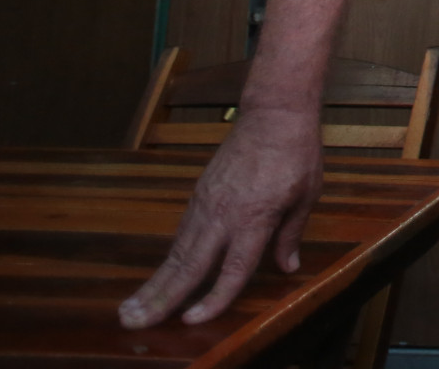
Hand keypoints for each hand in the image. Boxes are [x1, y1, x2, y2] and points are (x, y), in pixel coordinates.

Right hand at [119, 108, 324, 328]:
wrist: (273, 113)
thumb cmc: (297, 153)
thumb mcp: (306, 195)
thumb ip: (292, 234)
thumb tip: (288, 266)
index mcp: (255, 217)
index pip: (233, 269)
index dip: (214, 299)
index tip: (192, 321)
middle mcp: (224, 214)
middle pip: (190, 266)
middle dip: (162, 299)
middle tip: (134, 324)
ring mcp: (207, 203)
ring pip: (177, 252)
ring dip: (154, 282)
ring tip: (131, 309)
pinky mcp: (200, 194)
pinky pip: (182, 234)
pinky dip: (169, 259)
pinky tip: (158, 277)